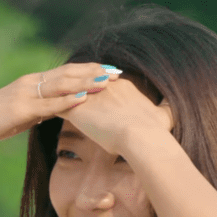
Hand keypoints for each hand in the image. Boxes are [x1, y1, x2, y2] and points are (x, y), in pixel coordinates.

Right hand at [0, 63, 120, 147]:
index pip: (66, 72)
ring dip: (86, 81)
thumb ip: (41, 109)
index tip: (110, 70)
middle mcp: (31, 83)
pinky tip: (83, 99)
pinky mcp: (20, 109)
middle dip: (94, 71)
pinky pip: (48, 104)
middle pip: (68, 73)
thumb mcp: (22, 113)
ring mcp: (25, 94)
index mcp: (32, 83)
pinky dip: (67, 101)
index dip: (89, 69)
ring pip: (61, 84)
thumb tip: (60, 112)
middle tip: (118, 72)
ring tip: (107, 81)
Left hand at [54, 77, 174, 156]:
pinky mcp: (77, 109)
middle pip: (83, 81)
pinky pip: (58, 105)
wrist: (142, 136)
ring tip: (47, 101)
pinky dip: (50, 108)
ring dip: (58, 95)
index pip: (102, 80)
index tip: (86, 90)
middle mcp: (103, 86)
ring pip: (68, 91)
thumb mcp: (166, 116)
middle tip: (60, 91)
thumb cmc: (155, 131)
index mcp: (122, 86)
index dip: (93, 85)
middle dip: (73, 85)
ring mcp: (89, 95)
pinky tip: (41, 114)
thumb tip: (175, 113)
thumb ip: (167, 112)